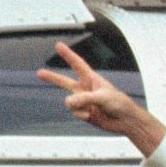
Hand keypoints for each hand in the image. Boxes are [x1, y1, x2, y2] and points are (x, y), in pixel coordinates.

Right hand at [37, 43, 165, 154]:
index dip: (68, 55)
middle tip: (39, 72)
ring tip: (90, 108)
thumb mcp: (102, 97)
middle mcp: (85, 89)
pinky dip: (81, 115)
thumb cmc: (120, 103)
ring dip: (78, 106)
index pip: (77, 64)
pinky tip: (91, 115)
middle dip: (52, 77)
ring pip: (69, 102)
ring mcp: (84, 102)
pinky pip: (74, 113)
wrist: (125, 121)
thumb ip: (84, 98)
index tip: (59, 46)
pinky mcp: (84, 113)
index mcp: (92, 79)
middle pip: (64, 82)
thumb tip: (68, 102)